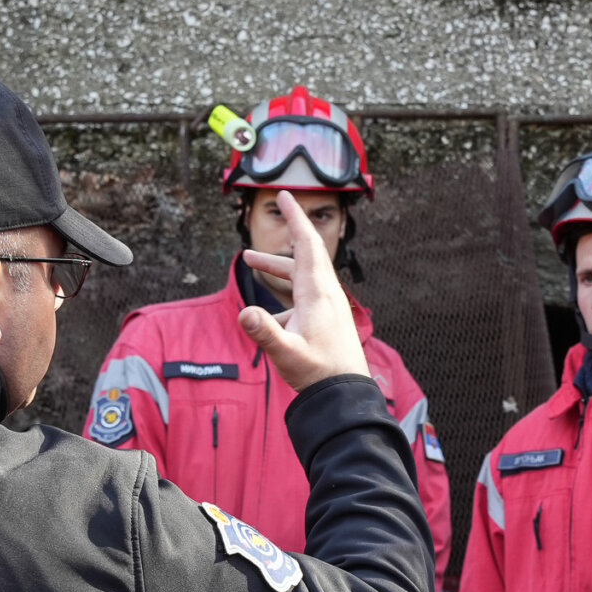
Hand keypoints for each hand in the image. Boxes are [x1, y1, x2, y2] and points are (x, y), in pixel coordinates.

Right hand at [239, 190, 370, 391]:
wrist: (346, 397)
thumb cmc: (320, 375)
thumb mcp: (286, 354)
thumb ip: (265, 332)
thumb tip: (244, 313)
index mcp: (318, 293)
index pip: (306, 245)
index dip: (295, 218)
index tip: (285, 195)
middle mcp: (326, 296)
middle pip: (304, 256)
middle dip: (284, 237)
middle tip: (274, 213)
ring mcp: (329, 309)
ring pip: (302, 278)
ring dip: (277, 268)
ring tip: (250, 263)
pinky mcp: (328, 323)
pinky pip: (303, 300)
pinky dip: (284, 297)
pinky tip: (267, 317)